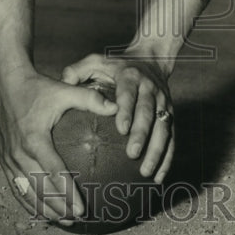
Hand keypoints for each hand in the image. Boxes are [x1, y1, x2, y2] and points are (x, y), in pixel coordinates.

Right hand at [0, 66, 116, 225]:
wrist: (7, 83)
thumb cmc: (39, 87)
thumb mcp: (65, 90)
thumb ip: (91, 99)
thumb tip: (117, 108)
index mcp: (34, 138)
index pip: (53, 172)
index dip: (68, 193)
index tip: (83, 209)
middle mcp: (19, 152)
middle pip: (39, 189)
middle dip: (58, 208)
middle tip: (77, 220)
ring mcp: (8, 157)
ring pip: (26, 192)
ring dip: (43, 209)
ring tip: (63, 222)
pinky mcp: (3, 159)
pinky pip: (15, 186)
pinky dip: (28, 201)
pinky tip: (41, 212)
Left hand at [61, 52, 173, 183]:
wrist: (152, 58)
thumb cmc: (116, 64)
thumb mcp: (96, 60)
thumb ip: (78, 71)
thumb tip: (62, 84)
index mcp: (130, 77)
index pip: (129, 94)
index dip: (127, 111)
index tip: (122, 129)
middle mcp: (150, 89)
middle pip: (148, 113)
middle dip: (142, 134)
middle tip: (132, 154)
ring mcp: (163, 103)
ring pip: (164, 128)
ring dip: (157, 150)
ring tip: (146, 171)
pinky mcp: (171, 115)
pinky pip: (172, 138)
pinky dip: (168, 157)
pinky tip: (158, 177)